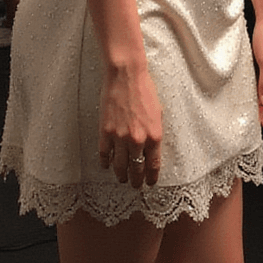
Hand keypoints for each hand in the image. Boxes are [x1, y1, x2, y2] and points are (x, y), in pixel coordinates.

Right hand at [99, 65, 162, 188]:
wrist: (126, 76)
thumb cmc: (144, 90)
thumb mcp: (158, 113)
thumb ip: (154, 133)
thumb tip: (150, 147)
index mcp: (154, 135)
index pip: (153, 164)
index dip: (151, 176)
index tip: (150, 182)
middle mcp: (138, 140)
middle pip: (136, 168)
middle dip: (136, 180)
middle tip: (135, 186)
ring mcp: (120, 137)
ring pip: (120, 164)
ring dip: (121, 175)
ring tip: (122, 179)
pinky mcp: (105, 131)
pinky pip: (105, 153)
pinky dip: (105, 161)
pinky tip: (106, 165)